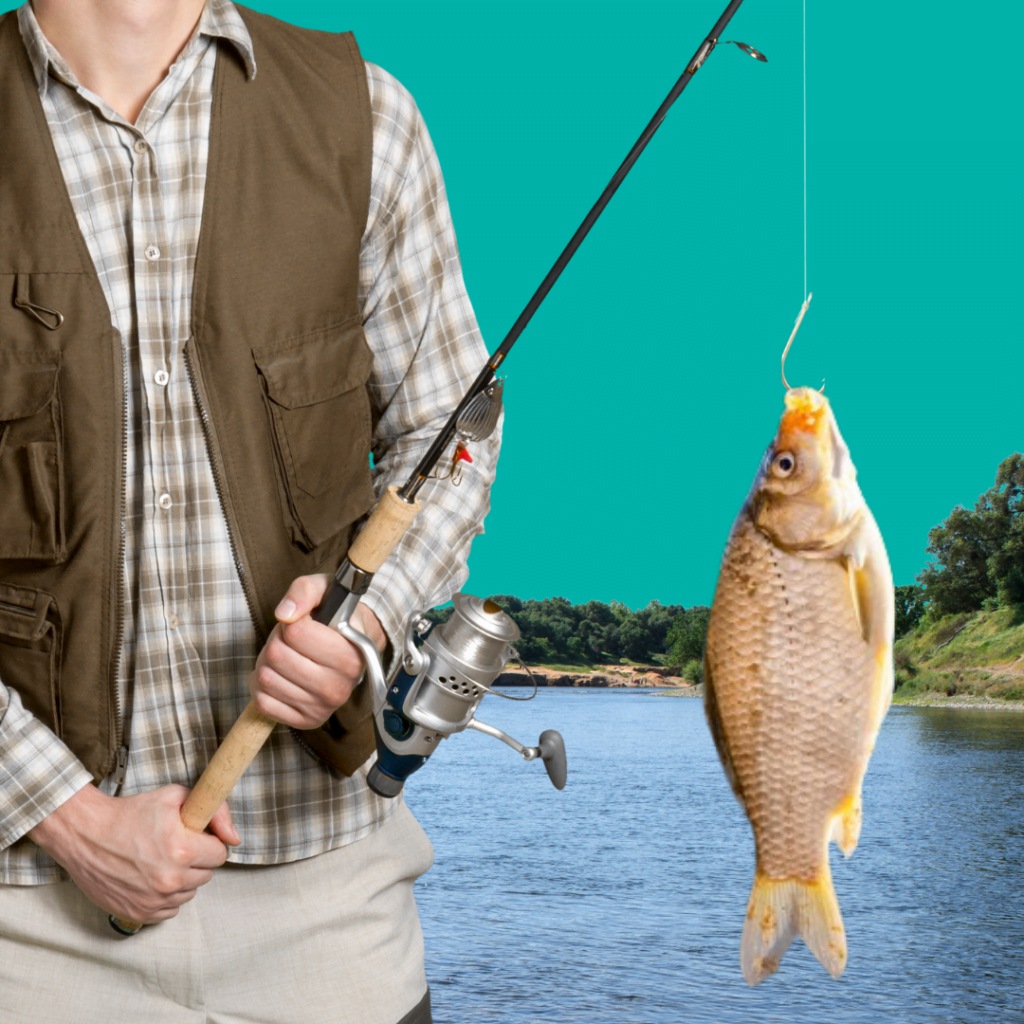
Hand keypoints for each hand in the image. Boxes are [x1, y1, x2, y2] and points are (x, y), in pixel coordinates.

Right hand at [28, 783, 239, 922]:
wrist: (86, 834)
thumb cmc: (131, 813)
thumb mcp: (176, 797)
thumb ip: (216, 811)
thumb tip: (235, 839)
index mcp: (182, 850)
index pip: (220, 854)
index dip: (208, 842)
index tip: (195, 837)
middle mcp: (170, 880)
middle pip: (206, 875)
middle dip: (196, 860)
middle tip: (174, 846)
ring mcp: (153, 900)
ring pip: (189, 894)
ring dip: (182, 879)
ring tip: (160, 861)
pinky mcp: (138, 913)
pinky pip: (170, 910)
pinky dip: (165, 897)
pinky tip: (151, 878)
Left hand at [249, 574, 385, 729]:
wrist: (351, 649)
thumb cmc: (334, 618)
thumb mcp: (324, 591)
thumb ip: (304, 592)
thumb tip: (285, 614)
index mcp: (351, 656)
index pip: (296, 633)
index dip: (291, 622)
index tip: (303, 622)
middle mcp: (339, 686)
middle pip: (276, 655)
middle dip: (276, 641)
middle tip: (291, 640)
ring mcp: (322, 707)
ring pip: (265, 678)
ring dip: (267, 662)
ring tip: (287, 657)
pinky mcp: (306, 721)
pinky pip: (262, 701)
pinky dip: (262, 686)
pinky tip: (279, 676)